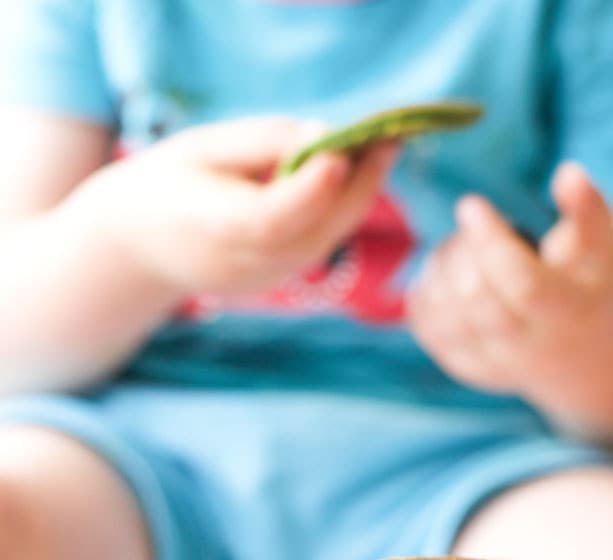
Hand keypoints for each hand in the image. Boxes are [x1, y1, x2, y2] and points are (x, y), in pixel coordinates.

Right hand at [77, 116, 396, 298]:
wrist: (137, 250)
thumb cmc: (167, 184)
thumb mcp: (201, 147)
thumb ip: (263, 144)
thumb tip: (326, 137)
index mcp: (212, 229)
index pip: (271, 219)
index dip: (309, 190)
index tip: (340, 150)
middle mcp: (244, 264)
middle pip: (313, 232)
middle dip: (357, 186)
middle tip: (389, 138)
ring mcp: (262, 281)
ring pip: (325, 241)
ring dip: (357, 196)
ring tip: (379, 149)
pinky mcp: (275, 282)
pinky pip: (318, 246)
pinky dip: (339, 211)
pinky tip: (353, 176)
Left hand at [406, 163, 612, 402]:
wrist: (573, 350)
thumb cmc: (585, 283)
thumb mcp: (600, 246)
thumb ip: (586, 207)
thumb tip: (567, 172)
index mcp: (566, 314)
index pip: (523, 285)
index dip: (491, 244)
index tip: (470, 204)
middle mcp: (526, 348)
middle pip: (477, 301)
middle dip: (462, 252)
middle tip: (470, 221)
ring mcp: (490, 362)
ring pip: (446, 316)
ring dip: (440, 268)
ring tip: (461, 245)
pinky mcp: (462, 365)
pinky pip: (426, 328)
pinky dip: (424, 292)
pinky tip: (442, 271)